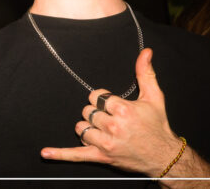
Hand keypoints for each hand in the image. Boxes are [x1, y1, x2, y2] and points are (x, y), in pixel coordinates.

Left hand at [41, 48, 180, 175]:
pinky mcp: (101, 156)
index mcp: (123, 110)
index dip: (102, 99)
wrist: (164, 155)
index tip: (111, 105)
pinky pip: (76, 154)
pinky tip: (46, 152)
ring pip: (81, 127)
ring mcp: (106, 143)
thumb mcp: (154, 97)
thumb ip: (145, 73)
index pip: (95, 97)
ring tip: (103, 130)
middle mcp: (113, 126)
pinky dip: (60, 154)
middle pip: (87, 111)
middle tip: (111, 119)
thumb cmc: (157, 126)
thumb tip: (145, 52)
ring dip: (88, 128)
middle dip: (96, 113)